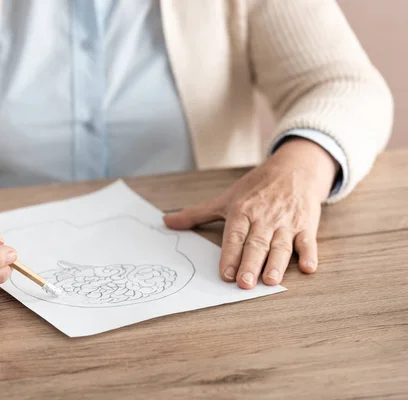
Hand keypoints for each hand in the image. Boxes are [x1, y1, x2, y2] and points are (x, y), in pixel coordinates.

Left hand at [164, 138, 337, 288]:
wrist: (294, 168)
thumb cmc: (256, 187)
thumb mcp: (225, 198)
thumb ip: (196, 214)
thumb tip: (166, 222)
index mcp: (242, 211)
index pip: (234, 236)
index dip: (229, 255)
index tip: (225, 274)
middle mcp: (264, 218)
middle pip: (256, 243)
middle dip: (250, 263)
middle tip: (244, 283)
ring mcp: (287, 222)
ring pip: (281, 245)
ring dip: (277, 264)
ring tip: (271, 281)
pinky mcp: (306, 225)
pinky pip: (308, 241)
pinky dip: (309, 254)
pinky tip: (309, 268)